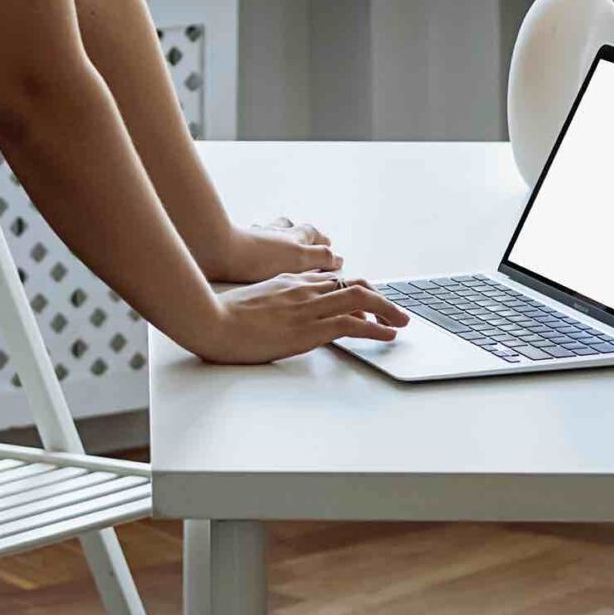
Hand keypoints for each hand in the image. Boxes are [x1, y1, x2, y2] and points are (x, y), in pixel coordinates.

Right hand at [188, 272, 409, 364]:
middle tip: (395, 311)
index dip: (357, 289)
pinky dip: (376, 328)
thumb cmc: (222, 315)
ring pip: (360, 299)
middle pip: (353, 284)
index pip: (333, 280)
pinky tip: (388, 334)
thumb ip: (273, 301)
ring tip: (402, 321)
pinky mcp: (309, 328)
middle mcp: (303, 289)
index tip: (369, 302)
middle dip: (380, 297)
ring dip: (387, 310)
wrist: (210, 321)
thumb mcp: (252, 301)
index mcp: (289, 281)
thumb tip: (282, 313)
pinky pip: (352, 324)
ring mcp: (307, 307)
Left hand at [208, 216, 340, 283]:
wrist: (218, 250)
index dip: (323, 244)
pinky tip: (253, 244)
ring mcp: (256, 235)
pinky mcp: (237, 241)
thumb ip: (320, 258)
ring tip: (284, 239)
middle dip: (305, 235)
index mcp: (293, 238)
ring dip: (282, 233)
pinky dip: (258, 239)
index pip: (314, 236)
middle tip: (311, 240)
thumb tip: (337, 259)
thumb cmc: (258, 258)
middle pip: (295, 228)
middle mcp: (276, 233)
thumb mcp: (298, 259)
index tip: (331, 251)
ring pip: (273, 229)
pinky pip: (252, 237)